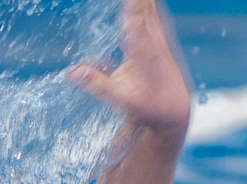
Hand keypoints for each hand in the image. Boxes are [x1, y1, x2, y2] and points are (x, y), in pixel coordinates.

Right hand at [67, 0, 191, 132]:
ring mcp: (159, 31)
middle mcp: (153, 35)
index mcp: (143, 47)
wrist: (174, 110)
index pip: (135, 12)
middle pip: (144, 1)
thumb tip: (71, 72)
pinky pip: (152, 4)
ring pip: (150, 1)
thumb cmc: (148, 106)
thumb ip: (96, 84)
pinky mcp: (160, 30)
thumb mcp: (120, 99)